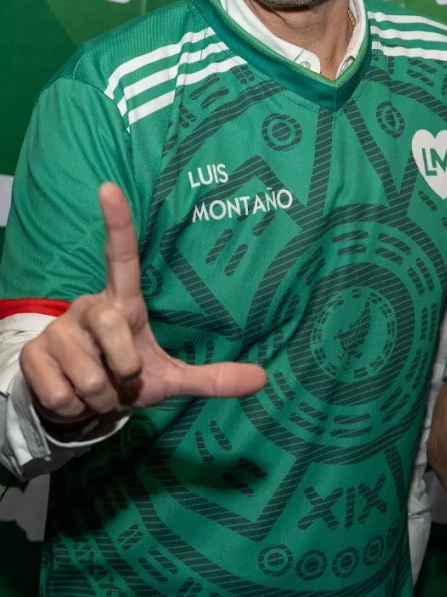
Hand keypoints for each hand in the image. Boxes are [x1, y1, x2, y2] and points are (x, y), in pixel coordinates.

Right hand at [20, 183, 265, 431]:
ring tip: (97, 391)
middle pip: (114, 330)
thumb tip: (263, 379)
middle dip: (124, 373)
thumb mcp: (169, 379)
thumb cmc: (124, 379)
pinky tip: (72, 397)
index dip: (117, 224)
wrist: (75, 405)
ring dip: (100, 398)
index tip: (110, 187)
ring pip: (90, 377)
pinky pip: (63, 394)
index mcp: (122, 304)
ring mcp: (57, 330)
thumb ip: (213, 378)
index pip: (121, 258)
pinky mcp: (33, 356)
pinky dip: (75, 409)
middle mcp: (87, 307)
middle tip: (121, 382)